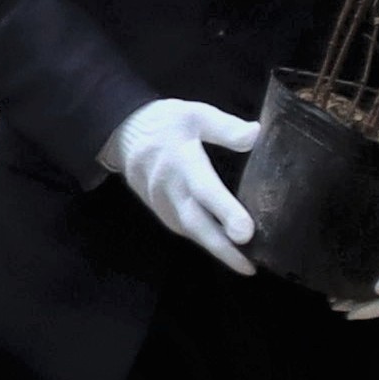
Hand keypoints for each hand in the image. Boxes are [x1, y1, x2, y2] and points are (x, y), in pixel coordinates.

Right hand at [105, 98, 260, 273]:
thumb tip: (256, 134)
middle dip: (222, 247)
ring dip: (215, 250)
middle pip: (196, 223)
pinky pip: (185, 230)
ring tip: (244, 264)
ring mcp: (162, 203)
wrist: (122, 133)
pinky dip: (205, 242)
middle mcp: (169, 188)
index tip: (245, 232)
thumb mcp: (193, 114)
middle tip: (248, 266)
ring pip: (191, 231)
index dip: (225, 212)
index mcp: (181, 161)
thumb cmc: (162, 123)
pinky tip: (225, 249)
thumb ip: (224, 126)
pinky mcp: (161, 211)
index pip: (204, 189)